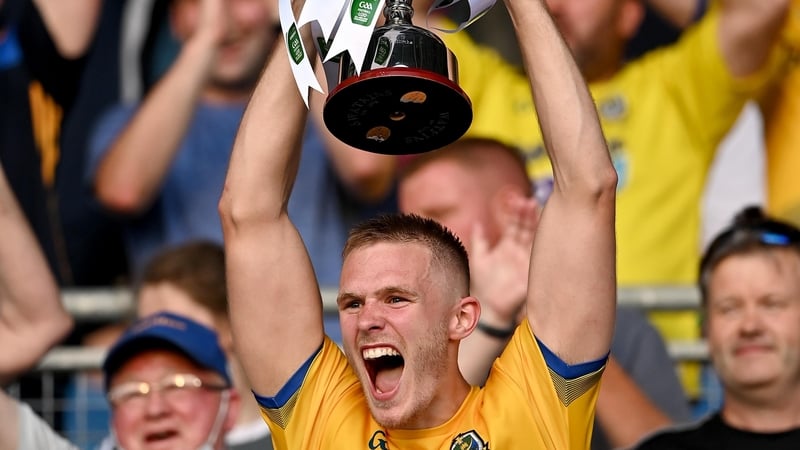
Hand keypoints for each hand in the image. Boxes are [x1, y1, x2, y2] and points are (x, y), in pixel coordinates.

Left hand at [469, 194, 538, 326]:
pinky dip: (542, 244)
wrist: (490, 308)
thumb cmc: (483, 285)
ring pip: (533, 238)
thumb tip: (477, 222)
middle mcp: (520, 250)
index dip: (515, 213)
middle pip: (525, 228)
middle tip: (527, 202)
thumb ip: (479, 240)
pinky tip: (544, 232)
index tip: (515, 200)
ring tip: (534, 209)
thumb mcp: (478, 259)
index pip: (513, 225)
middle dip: (527, 215)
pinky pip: (539, 256)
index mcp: (508, 246)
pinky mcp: (532, 271)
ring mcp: (527, 260)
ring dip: (534, 224)